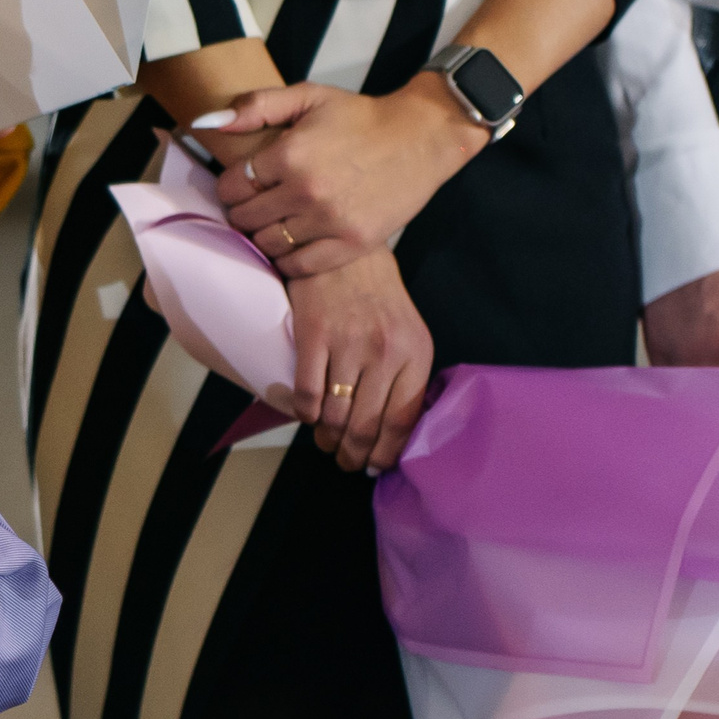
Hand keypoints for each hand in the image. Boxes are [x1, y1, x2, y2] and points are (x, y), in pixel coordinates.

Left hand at [203, 73, 487, 274]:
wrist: (421, 137)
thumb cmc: (359, 117)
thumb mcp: (308, 96)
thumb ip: (256, 106)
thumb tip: (205, 123)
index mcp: (289, 154)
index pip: (231, 187)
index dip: (229, 188)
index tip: (241, 186)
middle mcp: (306, 190)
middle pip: (245, 219)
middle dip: (243, 213)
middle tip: (256, 207)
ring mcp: (330, 220)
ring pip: (268, 245)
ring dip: (263, 237)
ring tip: (274, 224)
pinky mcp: (352, 243)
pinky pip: (299, 266)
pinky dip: (288, 261)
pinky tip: (292, 246)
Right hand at [284, 249, 432, 472]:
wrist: (347, 253)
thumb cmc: (378, 299)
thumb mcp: (408, 335)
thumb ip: (405, 378)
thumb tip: (390, 431)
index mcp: (414, 354)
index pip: (401, 420)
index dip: (385, 453)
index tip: (375, 465)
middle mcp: (384, 352)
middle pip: (366, 425)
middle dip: (353, 454)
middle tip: (345, 461)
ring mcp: (348, 344)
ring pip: (334, 414)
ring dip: (327, 437)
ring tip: (325, 441)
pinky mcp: (313, 335)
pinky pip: (307, 392)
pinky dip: (304, 413)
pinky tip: (307, 416)